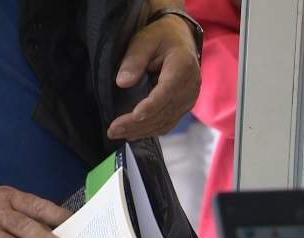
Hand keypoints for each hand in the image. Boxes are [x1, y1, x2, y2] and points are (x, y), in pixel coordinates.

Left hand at [107, 14, 200, 139]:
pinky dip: (149, 131)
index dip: (152, 105)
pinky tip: (131, 134)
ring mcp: (188, 99)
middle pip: (164, 111)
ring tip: (116, 133)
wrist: (179, 40)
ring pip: (165, 122)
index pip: (168, 90)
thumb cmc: (160, 38)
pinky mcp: (182, 108)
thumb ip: (134, 59)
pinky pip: (167, 124)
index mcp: (183, 65)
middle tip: (112, 130)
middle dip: (137, 123)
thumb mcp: (144, 40)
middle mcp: (190, 86)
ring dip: (140, 131)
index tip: (135, 116)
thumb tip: (122, 82)